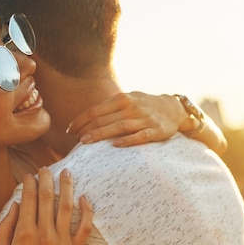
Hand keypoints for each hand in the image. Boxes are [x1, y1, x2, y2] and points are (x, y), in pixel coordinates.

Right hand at [0, 167, 92, 244]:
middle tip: (46, 168)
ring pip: (67, 207)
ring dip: (67, 187)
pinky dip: (88, 210)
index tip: (30, 175)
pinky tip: (86, 197)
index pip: (28, 199)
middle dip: (46, 178)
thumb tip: (15, 203)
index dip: (29, 183)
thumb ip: (6, 226)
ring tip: (66, 172)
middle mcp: (44, 235)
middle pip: (46, 198)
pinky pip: (85, 227)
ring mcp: (62, 243)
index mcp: (24, 234)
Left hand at [67, 91, 187, 146]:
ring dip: (101, 134)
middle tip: (76, 140)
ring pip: (119, 127)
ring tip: (86, 142)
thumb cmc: (144, 106)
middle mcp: (131, 107)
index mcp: (122, 99)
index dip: (81, 120)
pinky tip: (116, 145)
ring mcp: (144, 118)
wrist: (173, 108)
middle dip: (87, 129)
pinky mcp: (156, 130)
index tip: (70, 131)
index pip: (95, 110)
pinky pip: (140, 136)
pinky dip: (128, 140)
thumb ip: (109, 107)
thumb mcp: (127, 100)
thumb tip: (86, 119)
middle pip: (104, 119)